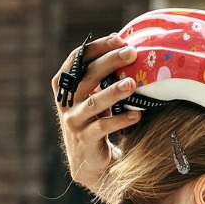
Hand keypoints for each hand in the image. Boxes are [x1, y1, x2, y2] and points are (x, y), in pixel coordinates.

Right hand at [52, 34, 140, 192]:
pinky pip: (103, 127)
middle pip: (87, 77)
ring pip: (94, 102)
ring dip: (114, 91)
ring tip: (133, 83)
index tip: (117, 39)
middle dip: (109, 62)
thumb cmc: (97, 123)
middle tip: (131, 53)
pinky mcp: (86, 140)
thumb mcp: (96, 99)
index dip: (95, 48)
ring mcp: (74, 122)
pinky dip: (120, 119)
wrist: (91, 164)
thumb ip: (102, 79)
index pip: (76, 61)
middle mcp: (67, 103)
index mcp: (67, 88)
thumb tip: (126, 49)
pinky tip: (137, 114)